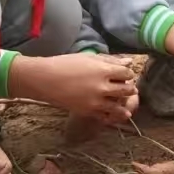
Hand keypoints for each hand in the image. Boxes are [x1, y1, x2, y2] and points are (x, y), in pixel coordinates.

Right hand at [11, 53, 137, 122]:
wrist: (45, 80)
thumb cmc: (65, 64)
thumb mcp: (89, 57)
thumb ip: (110, 60)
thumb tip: (128, 61)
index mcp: (104, 71)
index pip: (127, 73)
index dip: (127, 73)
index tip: (124, 73)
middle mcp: (102, 87)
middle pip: (126, 90)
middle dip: (129, 88)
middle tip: (128, 87)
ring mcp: (96, 101)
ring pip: (119, 106)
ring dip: (123, 104)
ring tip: (123, 102)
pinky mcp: (88, 111)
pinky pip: (105, 116)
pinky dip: (111, 115)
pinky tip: (112, 113)